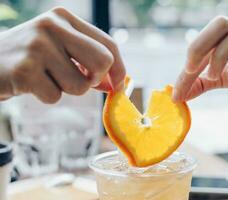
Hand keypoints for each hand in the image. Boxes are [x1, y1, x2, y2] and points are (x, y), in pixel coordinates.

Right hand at [0, 7, 125, 102]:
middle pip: (103, 62)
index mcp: (65, 18)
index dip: (119, 68)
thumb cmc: (31, 57)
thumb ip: (88, 61)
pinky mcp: (25, 70)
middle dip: (96, 80)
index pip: (109, 44)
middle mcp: (52, 26)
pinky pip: (56, 97)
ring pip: (80, 85)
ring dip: (66, 89)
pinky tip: (31, 84)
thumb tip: (115, 83)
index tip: (117, 84)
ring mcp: (37, 46)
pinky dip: (47, 96)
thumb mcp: (60, 48)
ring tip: (47, 78)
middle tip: (81, 81)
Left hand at [173, 16, 227, 101]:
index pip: (203, 42)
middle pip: (220, 23)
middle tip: (191, 69)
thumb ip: (201, 84)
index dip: (187, 62)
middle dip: (200, 45)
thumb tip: (177, 96)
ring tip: (215, 76)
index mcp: (227, 36)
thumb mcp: (223, 79)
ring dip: (223, 54)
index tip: (178, 88)